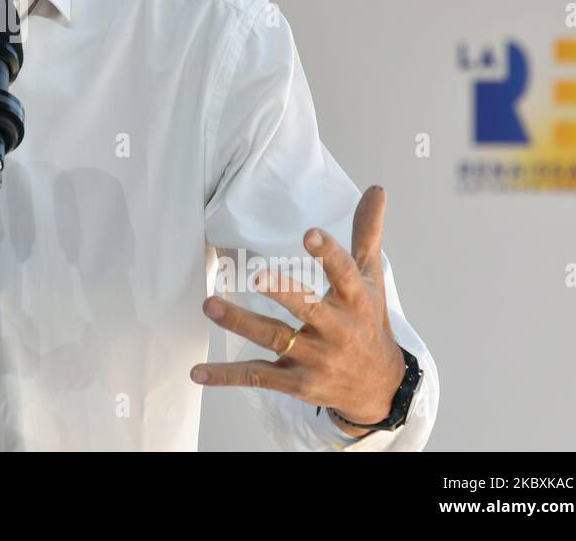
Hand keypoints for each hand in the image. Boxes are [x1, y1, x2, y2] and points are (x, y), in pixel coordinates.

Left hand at [190, 185, 406, 435]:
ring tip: (210, 305)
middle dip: (284, 293)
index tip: (309, 234)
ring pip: (275, 339)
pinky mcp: (295, 382)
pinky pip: (258, 376)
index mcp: (355, 300)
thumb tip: (376, 188)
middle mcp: (335, 330)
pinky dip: (226, 376)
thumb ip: (366, 234)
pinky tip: (196, 372)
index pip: (344, 274)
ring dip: (241, 323)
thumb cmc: (368, 322)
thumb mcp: (371, 279)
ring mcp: (314, 358)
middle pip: (308, 309)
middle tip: (256, 274)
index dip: (328, 254)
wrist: (378, 388)